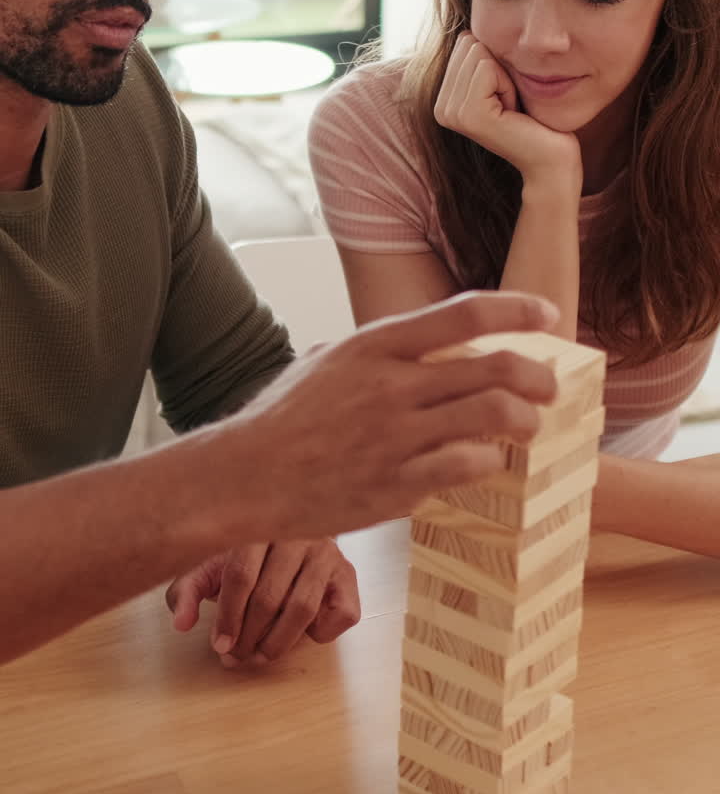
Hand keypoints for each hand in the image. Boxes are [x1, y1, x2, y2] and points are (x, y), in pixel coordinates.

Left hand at [166, 539, 359, 664]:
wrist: (292, 533)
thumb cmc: (244, 556)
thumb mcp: (210, 566)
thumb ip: (189, 591)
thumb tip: (182, 624)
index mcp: (259, 526)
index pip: (241, 575)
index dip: (228, 616)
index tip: (219, 645)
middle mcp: (298, 535)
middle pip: (270, 596)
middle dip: (249, 636)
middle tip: (235, 658)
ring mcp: (327, 554)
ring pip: (303, 608)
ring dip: (278, 643)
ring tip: (259, 656)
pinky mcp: (349, 575)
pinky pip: (341, 614)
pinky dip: (320, 634)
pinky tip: (301, 633)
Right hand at [216, 290, 560, 541]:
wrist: (245, 475)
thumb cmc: (284, 418)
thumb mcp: (327, 360)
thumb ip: (378, 350)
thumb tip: (419, 343)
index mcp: (376, 345)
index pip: (465, 313)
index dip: (518, 310)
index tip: (548, 313)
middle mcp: (393, 384)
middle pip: (496, 366)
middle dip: (539, 376)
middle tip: (548, 386)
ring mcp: (398, 435)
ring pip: (495, 415)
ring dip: (526, 421)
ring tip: (528, 427)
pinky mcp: (398, 483)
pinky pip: (470, 465)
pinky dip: (491, 461)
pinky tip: (487, 462)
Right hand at [434, 32, 580, 183]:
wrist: (552, 158)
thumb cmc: (535, 118)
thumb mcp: (502, 81)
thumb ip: (480, 57)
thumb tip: (467, 28)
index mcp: (444, 99)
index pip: (466, 42)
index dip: (496, 62)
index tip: (505, 96)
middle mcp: (441, 108)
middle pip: (470, 44)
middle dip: (500, 67)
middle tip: (511, 103)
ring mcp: (451, 114)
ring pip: (479, 53)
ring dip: (506, 77)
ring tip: (512, 108)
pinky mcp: (469, 116)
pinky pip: (488, 68)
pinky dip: (509, 84)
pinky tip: (513, 111)